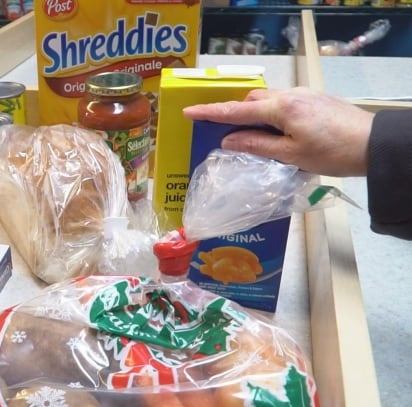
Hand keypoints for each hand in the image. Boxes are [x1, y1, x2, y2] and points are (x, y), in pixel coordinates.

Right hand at [183, 87, 374, 176]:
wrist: (373, 145)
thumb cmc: (332, 153)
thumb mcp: (290, 156)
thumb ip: (256, 145)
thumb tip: (227, 140)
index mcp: (281, 108)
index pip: (237, 110)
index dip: (210, 111)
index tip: (188, 110)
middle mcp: (290, 95)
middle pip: (252, 100)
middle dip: (234, 112)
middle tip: (221, 129)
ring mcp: (304, 95)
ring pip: (268, 100)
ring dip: (254, 114)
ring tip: (251, 135)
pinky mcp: (315, 99)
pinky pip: (283, 102)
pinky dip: (271, 114)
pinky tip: (276, 131)